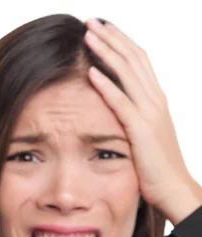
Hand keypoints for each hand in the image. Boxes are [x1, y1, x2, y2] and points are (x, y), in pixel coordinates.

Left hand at [84, 18, 201, 224]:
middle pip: (133, 58)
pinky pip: (121, 102)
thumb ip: (135, 120)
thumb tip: (118, 114)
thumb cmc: (158, 168)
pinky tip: (91, 72)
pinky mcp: (141, 130)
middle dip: (111, 37)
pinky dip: (106, 85)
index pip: (139, 61)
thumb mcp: (146, 136)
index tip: (102, 29)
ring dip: (106, 52)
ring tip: (87, 36)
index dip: (120, 42)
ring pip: (127, 73)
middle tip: (90, 22)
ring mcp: (150, 114)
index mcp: (156, 100)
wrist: (174, 189)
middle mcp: (155, 100)